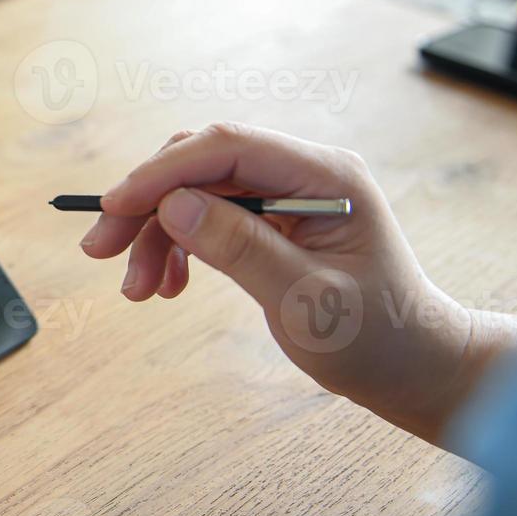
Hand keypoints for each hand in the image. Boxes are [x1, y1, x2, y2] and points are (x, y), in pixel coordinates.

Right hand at [80, 123, 491, 444]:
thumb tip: (174, 205)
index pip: (228, 147)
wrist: (416, 368)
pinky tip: (169, 286)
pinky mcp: (272, 219)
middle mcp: (303, 172)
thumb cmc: (379, 340)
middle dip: (146, 203)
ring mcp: (286, 194)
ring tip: (138, 290)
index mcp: (325, 175)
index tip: (114, 206)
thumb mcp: (308, 302)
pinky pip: (208, 216)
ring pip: (196, 191)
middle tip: (100, 250)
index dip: (163, 171)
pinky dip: (179, 247)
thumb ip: (241, 249)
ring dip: (157, 234)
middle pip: (202, 163)